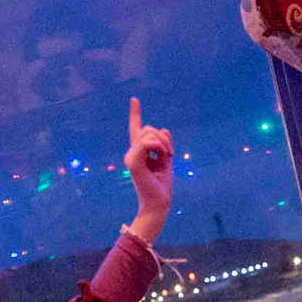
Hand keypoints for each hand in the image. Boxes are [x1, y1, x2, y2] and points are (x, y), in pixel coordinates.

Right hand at [123, 96, 173, 244]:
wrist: (158, 203)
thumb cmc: (162, 185)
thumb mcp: (167, 160)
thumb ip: (164, 144)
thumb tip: (164, 129)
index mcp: (140, 152)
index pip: (136, 129)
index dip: (135, 113)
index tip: (134, 99)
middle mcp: (132, 153)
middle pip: (148, 128)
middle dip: (163, 137)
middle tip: (170, 154)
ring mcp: (130, 157)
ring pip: (148, 133)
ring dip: (163, 143)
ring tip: (167, 157)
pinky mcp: (132, 162)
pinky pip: (147, 142)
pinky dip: (159, 147)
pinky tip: (163, 157)